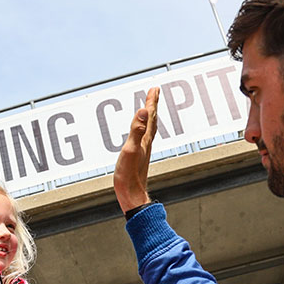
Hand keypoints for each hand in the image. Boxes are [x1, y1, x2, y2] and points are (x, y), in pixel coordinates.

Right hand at [114, 87, 158, 213]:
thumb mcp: (130, 150)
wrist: (132, 195)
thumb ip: (136, 130)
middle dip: (152, 105)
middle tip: (154, 91)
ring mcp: (143, 151)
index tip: (154, 88)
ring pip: (149, 128)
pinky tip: (140, 133)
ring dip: (149, 116)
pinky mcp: (139, 158)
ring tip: (148, 108)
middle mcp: (146, 144)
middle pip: (151, 120)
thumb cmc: (129, 176)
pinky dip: (143, 129)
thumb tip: (142, 111)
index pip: (150, 116)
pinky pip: (143, 137)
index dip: (151, 101)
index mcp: (144, 140)